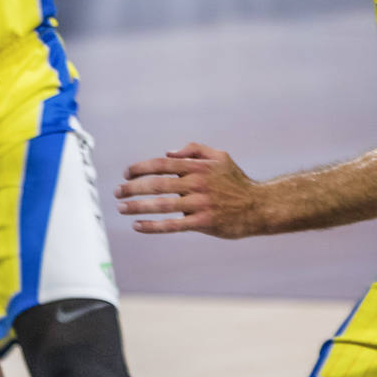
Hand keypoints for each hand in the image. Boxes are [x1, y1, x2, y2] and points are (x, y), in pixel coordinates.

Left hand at [115, 142, 269, 238]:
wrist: (260, 206)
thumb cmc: (236, 181)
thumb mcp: (219, 156)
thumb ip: (193, 149)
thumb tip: (168, 153)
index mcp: (197, 167)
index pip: (161, 164)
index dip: (140, 168)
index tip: (126, 174)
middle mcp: (196, 184)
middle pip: (157, 184)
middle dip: (132, 187)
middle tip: (117, 191)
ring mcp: (200, 204)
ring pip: (162, 205)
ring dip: (137, 206)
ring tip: (121, 207)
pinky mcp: (204, 223)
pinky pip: (173, 225)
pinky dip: (153, 226)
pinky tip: (137, 226)